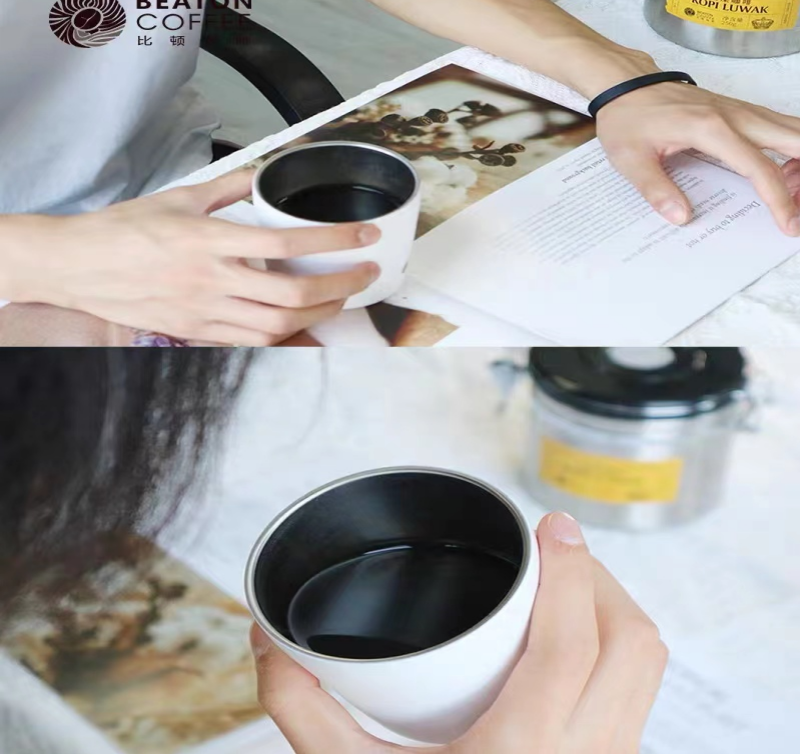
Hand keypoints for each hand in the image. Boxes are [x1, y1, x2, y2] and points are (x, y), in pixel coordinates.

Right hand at [8, 171, 380, 346]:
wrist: (77, 266)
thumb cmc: (123, 230)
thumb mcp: (178, 196)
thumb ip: (229, 187)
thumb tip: (264, 176)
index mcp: (208, 241)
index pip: (286, 244)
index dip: (333, 241)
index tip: (362, 237)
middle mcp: (210, 281)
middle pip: (292, 297)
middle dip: (340, 288)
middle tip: (364, 274)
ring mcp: (203, 313)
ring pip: (276, 328)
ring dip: (317, 317)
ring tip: (337, 299)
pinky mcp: (195, 333)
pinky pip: (250, 342)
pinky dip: (282, 334)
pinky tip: (298, 321)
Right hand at [250, 512, 667, 753]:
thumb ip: (303, 709)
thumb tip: (267, 639)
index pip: (570, 647)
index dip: (570, 573)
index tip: (553, 527)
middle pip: (632, 646)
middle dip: (600, 580)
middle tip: (557, 550)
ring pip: (645, 671)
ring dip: (612, 613)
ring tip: (566, 585)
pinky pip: (637, 697)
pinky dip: (614, 653)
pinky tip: (573, 645)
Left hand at [596, 81, 799, 235]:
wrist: (627, 85)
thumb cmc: (628, 118)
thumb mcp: (631, 160)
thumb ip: (656, 190)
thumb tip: (680, 217)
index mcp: (710, 129)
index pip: (759, 168)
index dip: (778, 199)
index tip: (788, 223)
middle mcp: (735, 115)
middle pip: (796, 140)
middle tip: (797, 209)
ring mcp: (741, 110)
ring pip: (794, 129)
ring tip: (792, 192)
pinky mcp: (740, 111)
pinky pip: (781, 126)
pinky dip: (792, 148)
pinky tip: (783, 170)